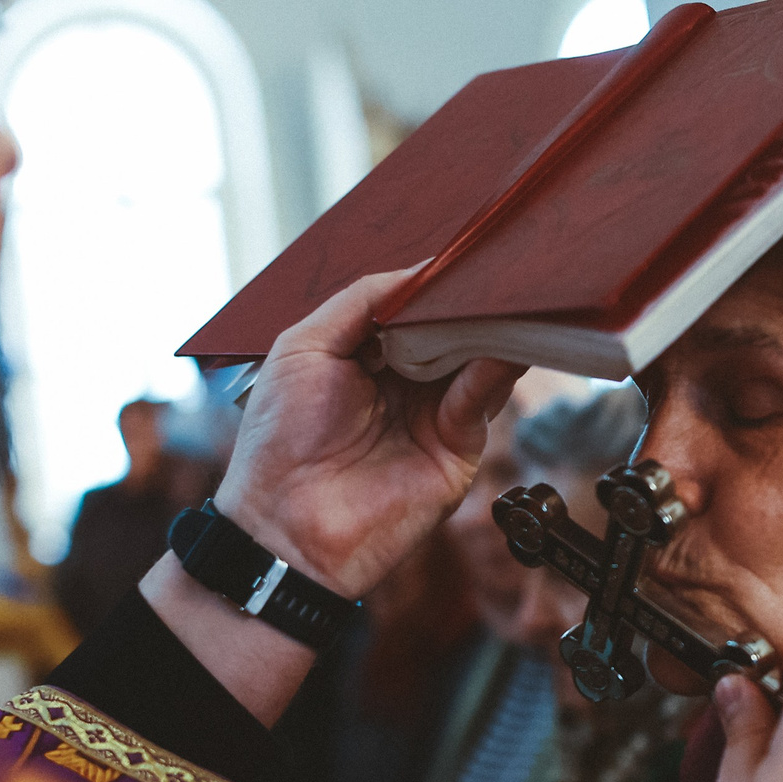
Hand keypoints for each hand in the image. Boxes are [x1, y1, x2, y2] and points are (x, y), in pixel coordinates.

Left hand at [217, 265, 523, 597]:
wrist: (285, 529)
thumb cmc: (278, 439)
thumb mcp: (303, 347)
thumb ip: (359, 302)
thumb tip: (419, 271)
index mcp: (366, 355)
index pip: (415, 306)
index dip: (435, 280)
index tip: (460, 252)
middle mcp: (405, 381)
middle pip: (451, 326)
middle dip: (470, 297)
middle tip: (493, 265)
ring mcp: (434, 413)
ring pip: (476, 356)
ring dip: (491, 326)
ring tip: (504, 294)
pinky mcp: (457, 447)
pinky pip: (481, 397)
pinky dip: (495, 367)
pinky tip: (500, 341)